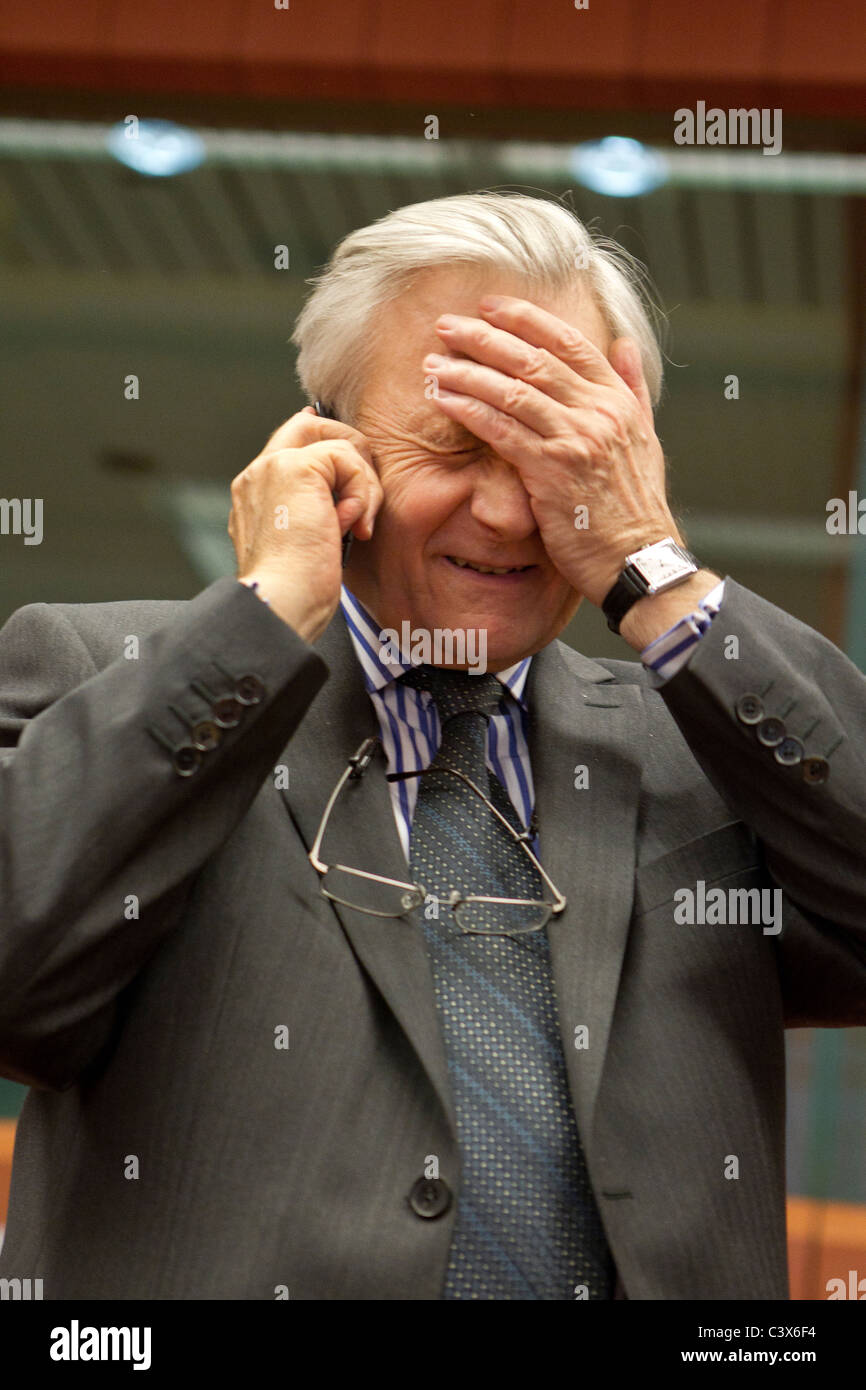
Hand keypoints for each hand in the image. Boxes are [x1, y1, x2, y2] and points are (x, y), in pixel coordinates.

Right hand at [229, 408, 381, 641]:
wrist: (280, 602)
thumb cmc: (295, 595)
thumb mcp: (306, 548)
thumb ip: (316, 517)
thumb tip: (343, 506)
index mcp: (254, 497)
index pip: (288, 447)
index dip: (324, 441)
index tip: (354, 453)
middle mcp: (257, 476)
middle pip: (308, 425)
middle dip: (349, 445)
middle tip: (367, 488)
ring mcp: (273, 468)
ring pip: (336, 444)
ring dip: (364, 485)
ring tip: (358, 526)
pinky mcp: (297, 468)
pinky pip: (347, 457)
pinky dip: (362, 492)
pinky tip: (351, 526)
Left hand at [423, 295, 682, 606]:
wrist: (638, 559)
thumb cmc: (636, 508)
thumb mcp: (645, 439)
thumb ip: (631, 388)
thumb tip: (623, 344)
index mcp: (617, 400)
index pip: (569, 343)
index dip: (527, 319)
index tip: (491, 307)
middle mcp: (597, 412)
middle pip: (533, 360)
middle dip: (484, 338)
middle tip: (448, 325)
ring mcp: (574, 439)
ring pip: (512, 391)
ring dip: (467, 373)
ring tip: (434, 362)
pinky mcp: (550, 471)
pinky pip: (501, 430)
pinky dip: (469, 410)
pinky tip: (444, 400)